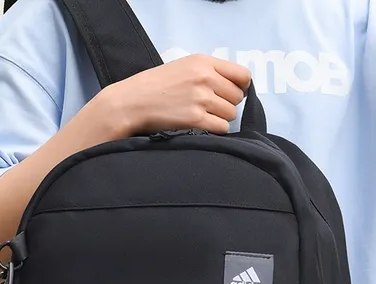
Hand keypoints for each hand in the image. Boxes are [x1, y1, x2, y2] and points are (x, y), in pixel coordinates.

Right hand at [99, 54, 251, 135]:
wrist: (133, 102)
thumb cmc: (155, 86)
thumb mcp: (183, 66)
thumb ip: (209, 72)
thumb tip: (235, 86)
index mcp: (204, 62)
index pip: (242, 75)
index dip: (241, 87)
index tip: (233, 93)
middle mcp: (205, 78)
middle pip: (237, 97)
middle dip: (228, 104)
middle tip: (210, 107)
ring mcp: (201, 99)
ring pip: (231, 114)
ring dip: (221, 118)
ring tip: (203, 116)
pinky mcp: (196, 119)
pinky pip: (221, 128)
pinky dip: (215, 130)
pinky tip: (201, 126)